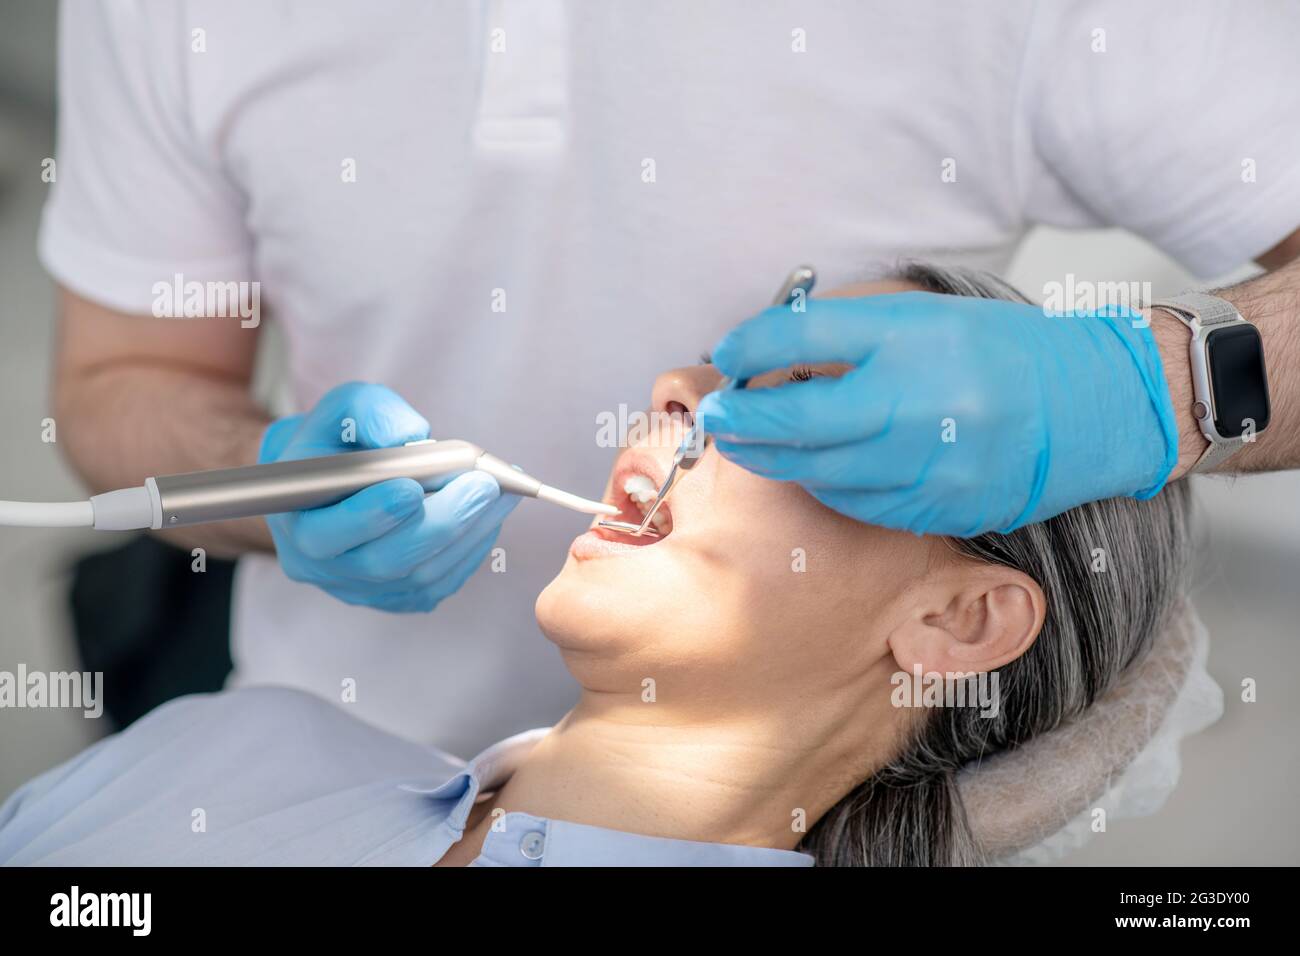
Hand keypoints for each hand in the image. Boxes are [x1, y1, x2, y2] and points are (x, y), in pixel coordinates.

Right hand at [259, 382, 516, 611]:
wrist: (329, 478)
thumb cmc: (335, 441)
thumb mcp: (342, 410)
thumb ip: (369, 412)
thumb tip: (411, 435)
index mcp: (295, 520)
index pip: (328, 533)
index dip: (371, 514)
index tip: (412, 487)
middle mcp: (323, 565)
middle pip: (385, 561)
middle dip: (440, 522)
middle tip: (482, 486)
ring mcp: (360, 587)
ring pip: (420, 576)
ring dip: (468, 534)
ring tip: (501, 494)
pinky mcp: (396, 596)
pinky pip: (439, 584)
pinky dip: (470, 550)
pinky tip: (491, 515)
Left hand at [696, 293, 1178, 536]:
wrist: (1092, 407)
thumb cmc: (1002, 353)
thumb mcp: (927, 318)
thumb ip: (849, 336)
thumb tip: (769, 357)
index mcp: (918, 336)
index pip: (807, 336)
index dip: (753, 346)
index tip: (728, 353)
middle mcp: (924, 400)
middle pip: (801, 418)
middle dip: (743, 419)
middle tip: (715, 416)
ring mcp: (934, 463)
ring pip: (821, 471)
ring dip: (776, 458)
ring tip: (753, 442)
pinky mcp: (942, 508)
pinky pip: (858, 504)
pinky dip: (827, 486)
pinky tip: (819, 468)